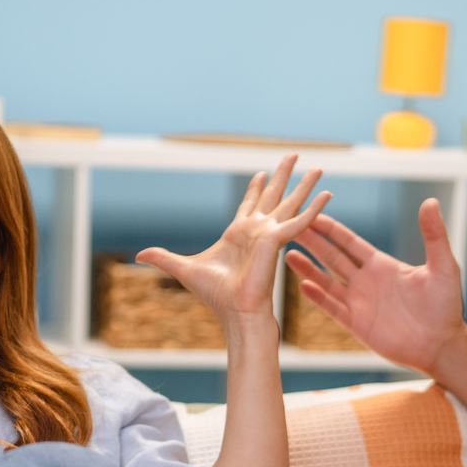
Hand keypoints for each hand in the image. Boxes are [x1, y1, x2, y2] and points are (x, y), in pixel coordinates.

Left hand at [136, 154, 328, 327]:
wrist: (235, 311)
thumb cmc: (215, 296)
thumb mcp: (183, 268)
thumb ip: (163, 257)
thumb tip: (138, 254)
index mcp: (239, 234)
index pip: (250, 205)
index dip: (255, 189)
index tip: (261, 173)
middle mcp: (258, 231)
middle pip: (273, 196)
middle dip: (283, 175)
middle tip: (293, 155)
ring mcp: (270, 234)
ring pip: (290, 202)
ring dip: (304, 185)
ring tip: (319, 167)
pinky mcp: (278, 240)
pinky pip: (300, 220)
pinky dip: (315, 207)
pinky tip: (328, 193)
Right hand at [284, 198, 465, 374]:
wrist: (442, 344)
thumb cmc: (446, 305)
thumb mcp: (443, 266)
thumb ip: (434, 235)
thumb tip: (431, 202)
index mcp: (382, 265)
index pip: (349, 242)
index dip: (330, 228)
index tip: (311, 213)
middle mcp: (366, 281)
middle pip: (332, 257)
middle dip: (311, 241)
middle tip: (288, 226)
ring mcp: (359, 303)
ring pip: (326, 281)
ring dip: (307, 267)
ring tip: (286, 253)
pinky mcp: (357, 325)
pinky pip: (333, 308)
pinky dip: (318, 297)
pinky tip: (303, 284)